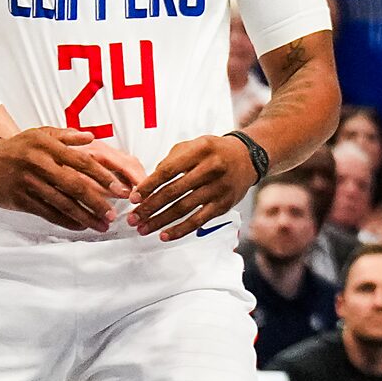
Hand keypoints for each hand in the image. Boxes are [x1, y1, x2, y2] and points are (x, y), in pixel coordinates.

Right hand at [0, 126, 137, 231]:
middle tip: (113, 213)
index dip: (102, 177)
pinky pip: (47, 212)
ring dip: (84, 216)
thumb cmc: (18, 147)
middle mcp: (40, 165)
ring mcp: (29, 184)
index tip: (118, 189)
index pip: (82, 162)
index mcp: (49, 147)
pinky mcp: (20, 200)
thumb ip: (67, 136)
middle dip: (97, 201)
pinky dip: (65, 221)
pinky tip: (79, 226)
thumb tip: (91, 137)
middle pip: (75, 185)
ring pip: (62, 203)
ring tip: (101, 224)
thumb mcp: (41, 134)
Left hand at [133, 134, 257, 238]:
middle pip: (174, 191)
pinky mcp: (224, 204)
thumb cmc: (214, 152)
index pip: (168, 170)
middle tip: (133, 218)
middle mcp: (212, 168)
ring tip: (143, 228)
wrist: (247, 157)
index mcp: (201, 149)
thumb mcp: (194, 145)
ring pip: (184, 208)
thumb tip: (149, 185)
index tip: (134, 198)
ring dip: (160, 221)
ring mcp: (219, 187)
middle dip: (150, 207)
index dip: (149, 185)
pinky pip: (198, 220)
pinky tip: (164, 235)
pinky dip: (180, 230)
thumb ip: (171, 160)